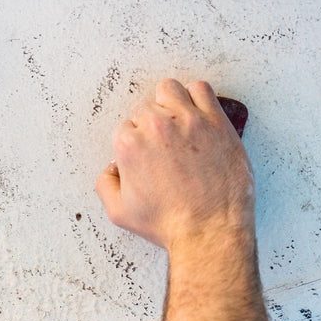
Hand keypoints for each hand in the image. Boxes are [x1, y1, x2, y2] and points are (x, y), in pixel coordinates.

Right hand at [96, 79, 253, 250]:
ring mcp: (189, 120)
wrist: (210, 231)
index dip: (134, 144)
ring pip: (169, 90)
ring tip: (175, 122)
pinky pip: (201, 89)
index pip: (124, 129)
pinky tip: (196, 114)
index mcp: (130, 145)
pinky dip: (196, 97)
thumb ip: (105, 184)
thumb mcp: (119, 212)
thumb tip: (112, 168)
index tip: (146, 156)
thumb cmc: (170, 223)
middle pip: (145, 109)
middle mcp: (157, 127)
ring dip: (168, 103)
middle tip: (163, 147)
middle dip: (150, 127)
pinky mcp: (216, 121)